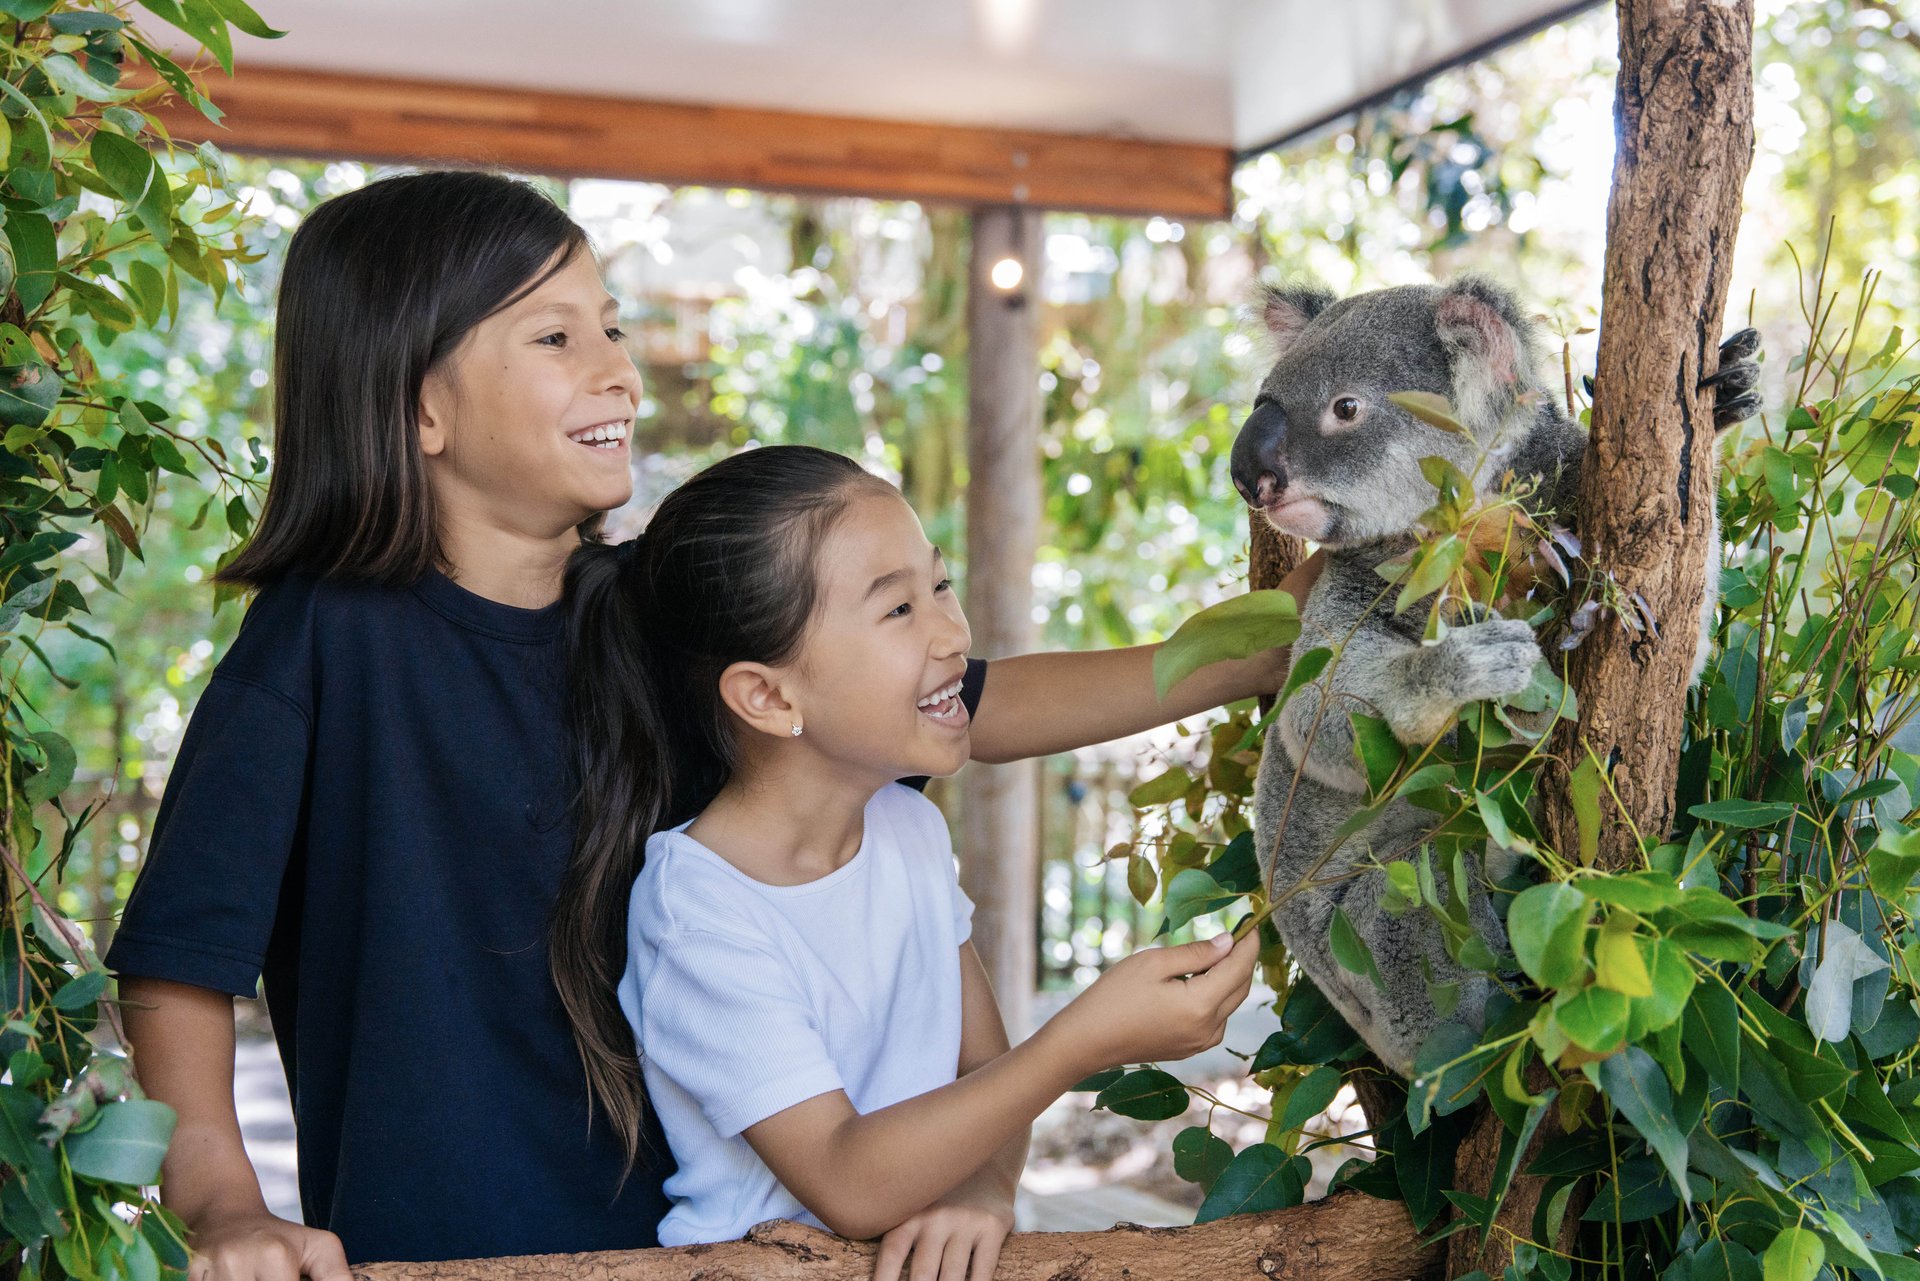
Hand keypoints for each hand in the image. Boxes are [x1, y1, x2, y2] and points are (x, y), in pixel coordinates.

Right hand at [188, 1207, 350, 1280]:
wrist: (222, 1215)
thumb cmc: (278, 1237)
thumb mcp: (318, 1246)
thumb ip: (336, 1275)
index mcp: (274, 1254)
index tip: (294, 1280)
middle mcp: (236, 1262)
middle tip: (272, 1276)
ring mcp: (205, 1271)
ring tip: (254, 1276)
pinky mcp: (183, 1275)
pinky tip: (235, 1278)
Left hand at [871, 1183, 1013, 1280]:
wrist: (985, 1166)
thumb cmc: (940, 1201)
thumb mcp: (917, 1208)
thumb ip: (903, 1239)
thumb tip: (882, 1276)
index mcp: (910, 1213)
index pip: (891, 1254)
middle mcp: (935, 1216)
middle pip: (922, 1275)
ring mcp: (965, 1221)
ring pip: (952, 1278)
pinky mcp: (992, 1227)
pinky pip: (981, 1272)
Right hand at [1047, 931, 1258, 1076]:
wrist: (1087, 1041)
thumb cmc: (1114, 995)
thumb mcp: (1154, 963)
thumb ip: (1196, 953)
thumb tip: (1229, 941)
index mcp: (1201, 1005)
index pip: (1239, 968)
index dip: (1249, 943)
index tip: (1252, 921)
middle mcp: (1208, 1029)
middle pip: (1241, 988)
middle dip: (1242, 959)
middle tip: (1236, 932)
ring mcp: (1200, 1043)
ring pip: (1230, 1004)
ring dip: (1229, 978)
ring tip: (1213, 954)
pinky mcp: (1191, 1049)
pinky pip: (1216, 1019)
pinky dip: (1216, 997)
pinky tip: (1199, 982)